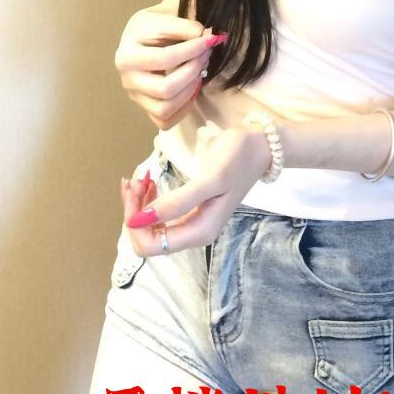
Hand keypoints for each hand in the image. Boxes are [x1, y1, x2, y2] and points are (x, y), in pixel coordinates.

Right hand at [114, 0, 225, 129]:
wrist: (147, 34)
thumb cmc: (158, 22)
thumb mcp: (169, 11)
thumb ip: (187, 23)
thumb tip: (207, 37)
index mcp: (127, 51)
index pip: (165, 58)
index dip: (193, 49)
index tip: (211, 38)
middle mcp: (126, 75)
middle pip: (165, 88)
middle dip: (193, 71)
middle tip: (208, 54)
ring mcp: (134, 94)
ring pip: (166, 106)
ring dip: (191, 89)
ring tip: (201, 68)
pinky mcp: (144, 107)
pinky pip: (165, 120)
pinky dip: (184, 107)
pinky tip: (193, 87)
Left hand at [120, 126, 271, 255]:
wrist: (259, 147)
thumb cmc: (237, 159)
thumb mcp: (209, 179)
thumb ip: (176, 202)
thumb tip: (139, 221)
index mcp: (199, 232)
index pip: (150, 246)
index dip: (134, 223)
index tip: (133, 189)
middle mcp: (194, 233)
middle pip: (147, 238)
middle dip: (134, 211)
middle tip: (134, 179)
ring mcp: (192, 222)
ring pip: (151, 226)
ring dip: (139, 203)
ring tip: (141, 177)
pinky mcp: (191, 210)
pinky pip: (160, 214)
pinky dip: (149, 199)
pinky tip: (149, 181)